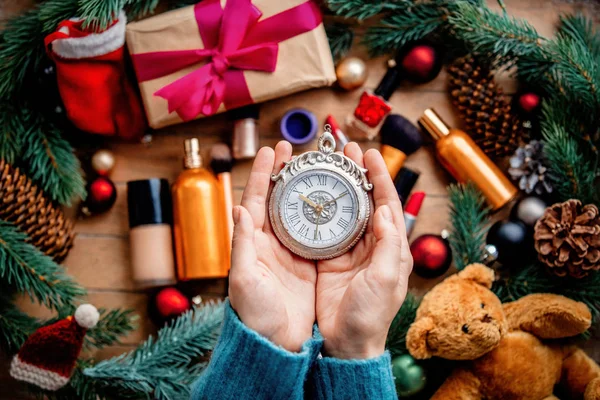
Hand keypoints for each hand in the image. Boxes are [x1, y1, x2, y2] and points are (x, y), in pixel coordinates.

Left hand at [229, 142, 316, 351]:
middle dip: (289, 172)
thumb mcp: (243, 280)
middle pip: (281, 198)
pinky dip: (326, 212)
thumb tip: (238, 209)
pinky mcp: (311, 264)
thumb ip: (241, 245)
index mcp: (253, 242)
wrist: (276, 344)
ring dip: (310, 187)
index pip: (258, 199)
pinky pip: (320, 231)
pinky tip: (338, 199)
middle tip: (300, 149)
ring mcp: (293, 252)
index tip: (274, 149)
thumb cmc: (254, 314)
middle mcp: (272, 243)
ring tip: (322, 166)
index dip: (264, 173)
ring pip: (302, 211)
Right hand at [316, 143, 412, 358]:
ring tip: (327, 165)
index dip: (379, 178)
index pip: (387, 204)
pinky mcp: (329, 260)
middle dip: (357, 175)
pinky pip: (325, 228)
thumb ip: (386, 244)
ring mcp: (349, 252)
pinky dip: (320, 210)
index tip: (369, 154)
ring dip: (338, 188)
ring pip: (344, 211)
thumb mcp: (384, 279)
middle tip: (345, 151)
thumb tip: (384, 209)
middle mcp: (372, 246)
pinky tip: (310, 195)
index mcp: (391, 248)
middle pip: (365, 201)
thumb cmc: (370, 315)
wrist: (345, 343)